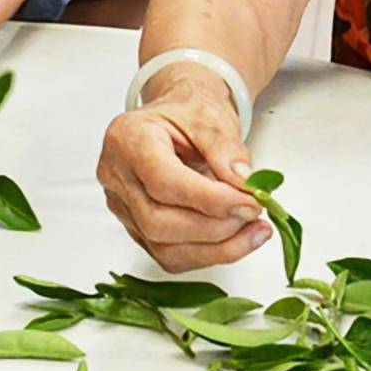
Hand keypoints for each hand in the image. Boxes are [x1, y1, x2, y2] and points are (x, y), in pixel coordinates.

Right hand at [96, 70, 266, 272]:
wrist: (177, 120)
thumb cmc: (188, 114)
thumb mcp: (210, 116)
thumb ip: (226, 149)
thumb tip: (244, 183)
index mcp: (128, 138)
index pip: (163, 181)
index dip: (209, 199)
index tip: (250, 203)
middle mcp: (116, 175)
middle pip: (158, 221)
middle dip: (214, 227)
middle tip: (254, 215)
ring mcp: (122, 206)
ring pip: (164, 248)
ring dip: (216, 248)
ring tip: (254, 230)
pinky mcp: (136, 229)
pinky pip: (169, 256)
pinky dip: (208, 254)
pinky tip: (236, 240)